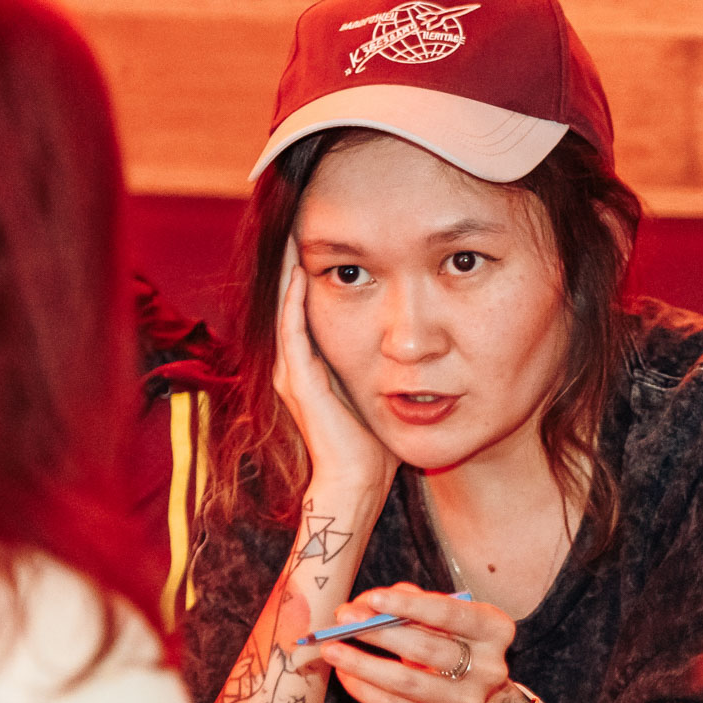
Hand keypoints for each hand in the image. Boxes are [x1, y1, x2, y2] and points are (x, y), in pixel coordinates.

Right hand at [272, 242, 396, 501]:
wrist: (358, 483)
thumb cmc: (374, 445)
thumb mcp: (381, 387)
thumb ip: (386, 363)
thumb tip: (416, 341)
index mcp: (313, 365)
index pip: (307, 305)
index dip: (314, 270)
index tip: (327, 235)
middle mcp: (296, 365)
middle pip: (290, 298)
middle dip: (295, 259)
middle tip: (301, 218)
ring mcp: (294, 373)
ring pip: (286, 308)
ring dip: (289, 271)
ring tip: (294, 232)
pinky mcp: (300, 382)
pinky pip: (293, 331)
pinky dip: (294, 301)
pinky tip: (300, 272)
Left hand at [321, 583, 519, 702]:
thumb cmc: (458, 650)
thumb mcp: (451, 623)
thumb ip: (416, 604)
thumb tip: (369, 603)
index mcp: (494, 631)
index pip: (448, 613)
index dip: (407, 605)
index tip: (370, 598)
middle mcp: (488, 668)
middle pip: (424, 648)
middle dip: (376, 632)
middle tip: (342, 620)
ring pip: (405, 681)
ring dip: (362, 663)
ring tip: (332, 649)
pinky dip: (365, 690)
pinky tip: (346, 676)